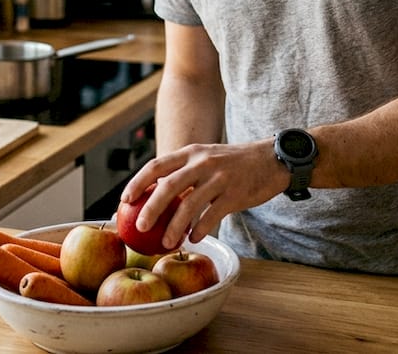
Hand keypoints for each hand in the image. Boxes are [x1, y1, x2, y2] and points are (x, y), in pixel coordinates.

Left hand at [118, 139, 286, 250]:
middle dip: (150, 208)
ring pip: (189, 205)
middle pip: (168, 186)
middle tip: (140, 227)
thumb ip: (185, 174)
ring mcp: (219, 178)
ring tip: (167, 243)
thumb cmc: (234, 164)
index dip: (137, 183)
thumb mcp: (207, 159)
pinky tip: (194, 239)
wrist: (272, 160)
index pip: (156, 165)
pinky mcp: (235, 193)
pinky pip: (212, 215)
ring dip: (175, 227)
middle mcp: (202, 162)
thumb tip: (155, 197)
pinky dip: (200, 229)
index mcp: (191, 153)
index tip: (124, 201)